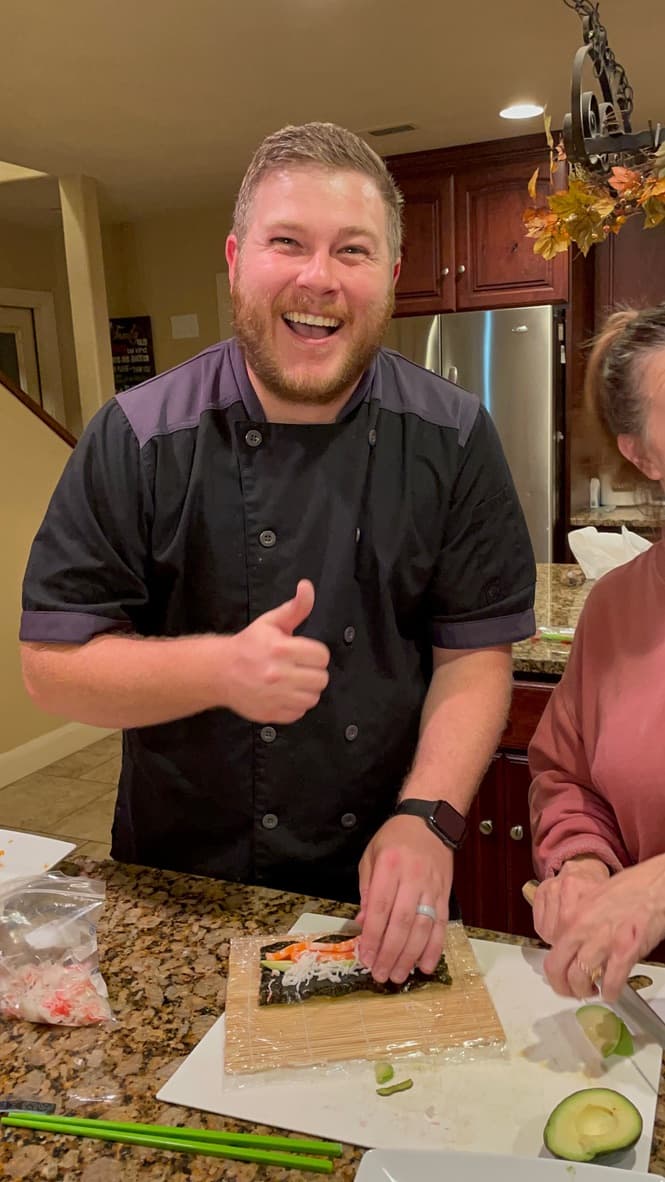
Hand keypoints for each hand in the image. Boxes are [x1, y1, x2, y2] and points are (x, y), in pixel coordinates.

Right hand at [222, 580, 329, 722]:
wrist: (220, 671)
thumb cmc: (249, 644)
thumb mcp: (271, 622)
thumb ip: (295, 607)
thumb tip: (307, 587)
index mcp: (281, 649)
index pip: (322, 656)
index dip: (315, 654)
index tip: (304, 653)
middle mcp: (279, 674)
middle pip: (321, 679)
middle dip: (312, 671)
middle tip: (299, 667)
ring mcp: (275, 696)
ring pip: (313, 697)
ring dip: (306, 689)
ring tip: (293, 681)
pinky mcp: (271, 713)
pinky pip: (299, 712)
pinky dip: (295, 704)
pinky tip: (284, 694)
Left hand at [356, 815, 451, 984]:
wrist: (429, 821)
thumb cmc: (395, 839)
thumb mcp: (370, 857)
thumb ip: (367, 891)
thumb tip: (364, 925)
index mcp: (389, 866)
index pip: (381, 908)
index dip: (374, 936)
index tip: (366, 957)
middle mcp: (412, 877)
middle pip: (402, 922)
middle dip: (391, 952)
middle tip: (381, 974)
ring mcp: (432, 886)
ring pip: (423, 927)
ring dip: (411, 956)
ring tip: (399, 976)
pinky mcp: (445, 894)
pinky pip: (442, 925)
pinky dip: (434, 948)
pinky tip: (425, 965)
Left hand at [543, 856, 664, 1001]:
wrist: (654, 886)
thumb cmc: (627, 890)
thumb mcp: (590, 902)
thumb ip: (578, 925)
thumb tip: (573, 947)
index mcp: (572, 917)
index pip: (550, 953)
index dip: (556, 972)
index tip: (562, 977)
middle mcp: (582, 930)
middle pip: (558, 970)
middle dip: (564, 988)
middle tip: (573, 992)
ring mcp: (603, 941)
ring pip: (580, 979)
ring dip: (585, 992)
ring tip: (593, 992)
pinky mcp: (625, 951)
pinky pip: (611, 982)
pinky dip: (609, 993)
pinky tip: (611, 993)